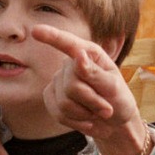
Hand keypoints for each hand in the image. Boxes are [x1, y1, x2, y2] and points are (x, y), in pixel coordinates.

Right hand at [34, 25, 147, 154]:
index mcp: (90, 54)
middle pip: (72, 85)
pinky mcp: (51, 97)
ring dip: (85, 113)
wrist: (114, 123)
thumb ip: (96, 73)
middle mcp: (71, 65)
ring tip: (97, 112)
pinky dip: (76, 121)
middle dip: (92, 101)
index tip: (36, 30)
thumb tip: (78, 56)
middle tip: (107, 108)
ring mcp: (58, 81)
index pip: (68, 44)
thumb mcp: (114, 87)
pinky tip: (87, 120)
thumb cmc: (118, 100)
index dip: (52, 37)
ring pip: (64, 102)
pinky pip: (58, 113)